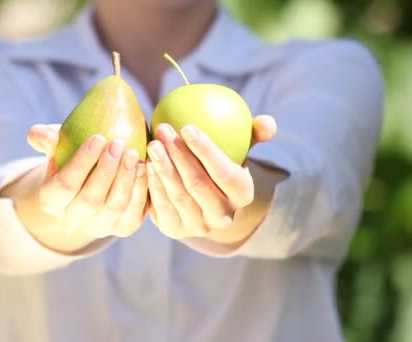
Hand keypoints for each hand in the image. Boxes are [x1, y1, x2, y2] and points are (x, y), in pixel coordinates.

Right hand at [26, 124, 147, 238]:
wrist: (92, 186)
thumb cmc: (72, 160)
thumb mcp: (57, 147)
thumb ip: (46, 138)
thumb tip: (43, 135)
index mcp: (51, 201)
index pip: (65, 184)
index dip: (82, 162)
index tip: (98, 138)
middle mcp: (74, 220)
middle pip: (91, 199)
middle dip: (106, 170)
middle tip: (119, 144)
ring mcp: (101, 227)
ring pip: (114, 206)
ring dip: (126, 179)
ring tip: (134, 153)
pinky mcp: (124, 227)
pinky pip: (134, 210)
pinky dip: (141, 189)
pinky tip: (146, 167)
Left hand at [146, 115, 275, 239]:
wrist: (201, 197)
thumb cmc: (222, 163)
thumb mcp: (240, 147)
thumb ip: (253, 133)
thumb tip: (267, 122)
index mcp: (242, 195)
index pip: (225, 173)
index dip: (206, 151)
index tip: (186, 127)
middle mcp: (223, 216)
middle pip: (198, 184)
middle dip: (179, 155)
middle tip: (164, 130)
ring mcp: (198, 226)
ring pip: (178, 194)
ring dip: (163, 168)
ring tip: (153, 143)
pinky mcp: (174, 229)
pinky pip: (161, 204)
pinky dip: (152, 183)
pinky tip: (145, 162)